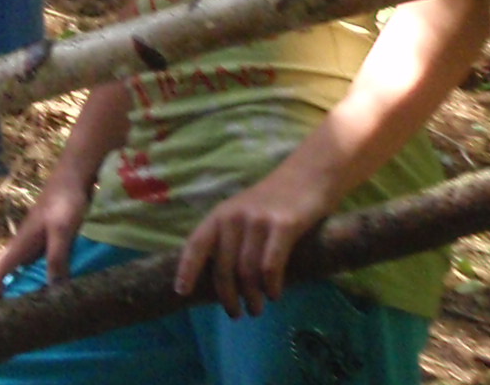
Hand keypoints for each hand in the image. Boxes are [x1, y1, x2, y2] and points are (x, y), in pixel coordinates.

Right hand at [0, 176, 90, 306]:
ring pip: (1, 270)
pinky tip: (12, 288)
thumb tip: (52, 289)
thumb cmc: (65, 202)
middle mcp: (18, 247)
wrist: (70, 181)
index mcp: (20, 245)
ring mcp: (26, 246)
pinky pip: (15, 269)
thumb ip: (57, 256)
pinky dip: (6, 281)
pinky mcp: (36, 245)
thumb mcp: (63, 229)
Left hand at [175, 161, 336, 317]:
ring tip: (257, 309)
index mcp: (219, 215)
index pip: (196, 244)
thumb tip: (222, 279)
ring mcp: (258, 221)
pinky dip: (271, 285)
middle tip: (236, 314)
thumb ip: (231, 238)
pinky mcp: (284, 226)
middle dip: (228, 296)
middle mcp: (233, 217)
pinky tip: (275, 295)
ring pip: (247, 271)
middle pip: (223, 267)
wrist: (307, 176)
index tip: (181, 292)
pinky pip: (271, 265)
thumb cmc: (273, 201)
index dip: (186, 269)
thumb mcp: (242, 213)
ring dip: (252, 296)